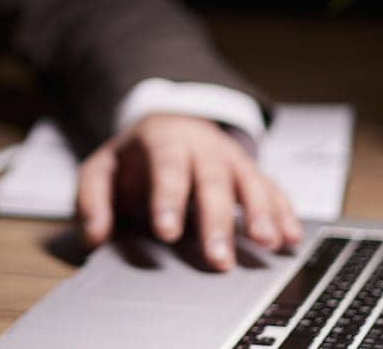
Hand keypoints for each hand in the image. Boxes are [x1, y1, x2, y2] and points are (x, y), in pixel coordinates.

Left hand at [75, 113, 301, 269]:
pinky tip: (291, 237)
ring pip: (249, 182)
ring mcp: (230, 158)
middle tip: (218, 259)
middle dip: (217, 221)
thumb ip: (92, 199)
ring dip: (260, 213)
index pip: (166, 169)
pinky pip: (271, 188)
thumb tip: (94, 234)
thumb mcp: (102, 168)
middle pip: (212, 181)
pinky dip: (283, 211)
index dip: (168, 200)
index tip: (167, 232)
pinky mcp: (250, 172)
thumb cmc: (135, 156)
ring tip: (267, 243)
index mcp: (162, 143)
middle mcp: (201, 148)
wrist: (170, 122)